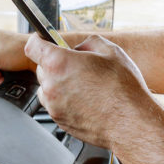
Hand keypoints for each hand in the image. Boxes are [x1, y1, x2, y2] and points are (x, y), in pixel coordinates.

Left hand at [25, 34, 152, 148]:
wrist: (129, 122)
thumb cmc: (123, 89)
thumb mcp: (111, 51)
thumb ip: (88, 43)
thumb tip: (80, 47)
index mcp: (59, 63)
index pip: (33, 46)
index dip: (39, 40)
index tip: (44, 41)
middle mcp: (51, 85)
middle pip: (41, 67)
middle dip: (55, 64)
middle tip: (78, 66)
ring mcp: (54, 105)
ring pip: (47, 88)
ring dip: (58, 83)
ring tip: (84, 85)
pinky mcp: (59, 121)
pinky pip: (54, 104)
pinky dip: (64, 100)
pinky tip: (86, 99)